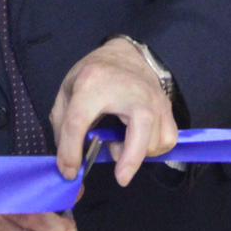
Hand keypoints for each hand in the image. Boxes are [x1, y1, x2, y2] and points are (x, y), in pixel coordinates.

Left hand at [50, 37, 177, 186]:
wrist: (123, 53)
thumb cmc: (94, 74)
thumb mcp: (68, 91)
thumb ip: (62, 125)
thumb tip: (68, 163)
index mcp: (92, 83)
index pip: (79, 121)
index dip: (71, 151)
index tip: (70, 172)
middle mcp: (127, 90)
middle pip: (138, 129)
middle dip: (130, 159)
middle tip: (120, 177)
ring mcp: (152, 97)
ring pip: (154, 140)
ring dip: (135, 153)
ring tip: (119, 142)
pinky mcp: (166, 106)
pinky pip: (167, 139)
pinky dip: (153, 149)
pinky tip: (138, 142)